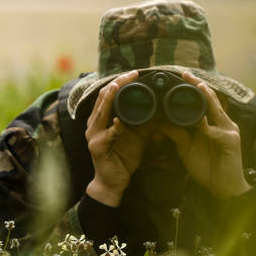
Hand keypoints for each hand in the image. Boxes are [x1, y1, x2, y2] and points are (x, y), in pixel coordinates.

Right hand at [85, 70, 153, 206]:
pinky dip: (113, 128)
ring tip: (117, 87)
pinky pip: (106, 136)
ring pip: (100, 113)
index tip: (133, 73)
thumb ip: (144, 122)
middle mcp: (94, 124)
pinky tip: (119, 122)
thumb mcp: (136, 136)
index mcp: (101, 119)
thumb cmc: (123, 158)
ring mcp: (93, 136)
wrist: (113, 182)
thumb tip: (161, 109)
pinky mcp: (97, 148)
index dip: (119, 82)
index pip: (108, 95)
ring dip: (109, 99)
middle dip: (116, 84)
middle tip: (130, 74)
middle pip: (102, 98)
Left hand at [156, 71, 250, 198]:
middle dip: (199, 86)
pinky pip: (219, 133)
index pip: (203, 100)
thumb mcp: (185, 146)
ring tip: (198, 86)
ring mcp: (229, 131)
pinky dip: (209, 129)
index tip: (181, 76)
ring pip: (217, 111)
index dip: (194, 88)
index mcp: (211, 122)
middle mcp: (222, 123)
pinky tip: (202, 124)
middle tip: (186, 74)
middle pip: (211, 100)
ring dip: (208, 99)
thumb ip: (175, 132)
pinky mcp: (232, 143)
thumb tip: (158, 121)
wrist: (222, 187)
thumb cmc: (206, 165)